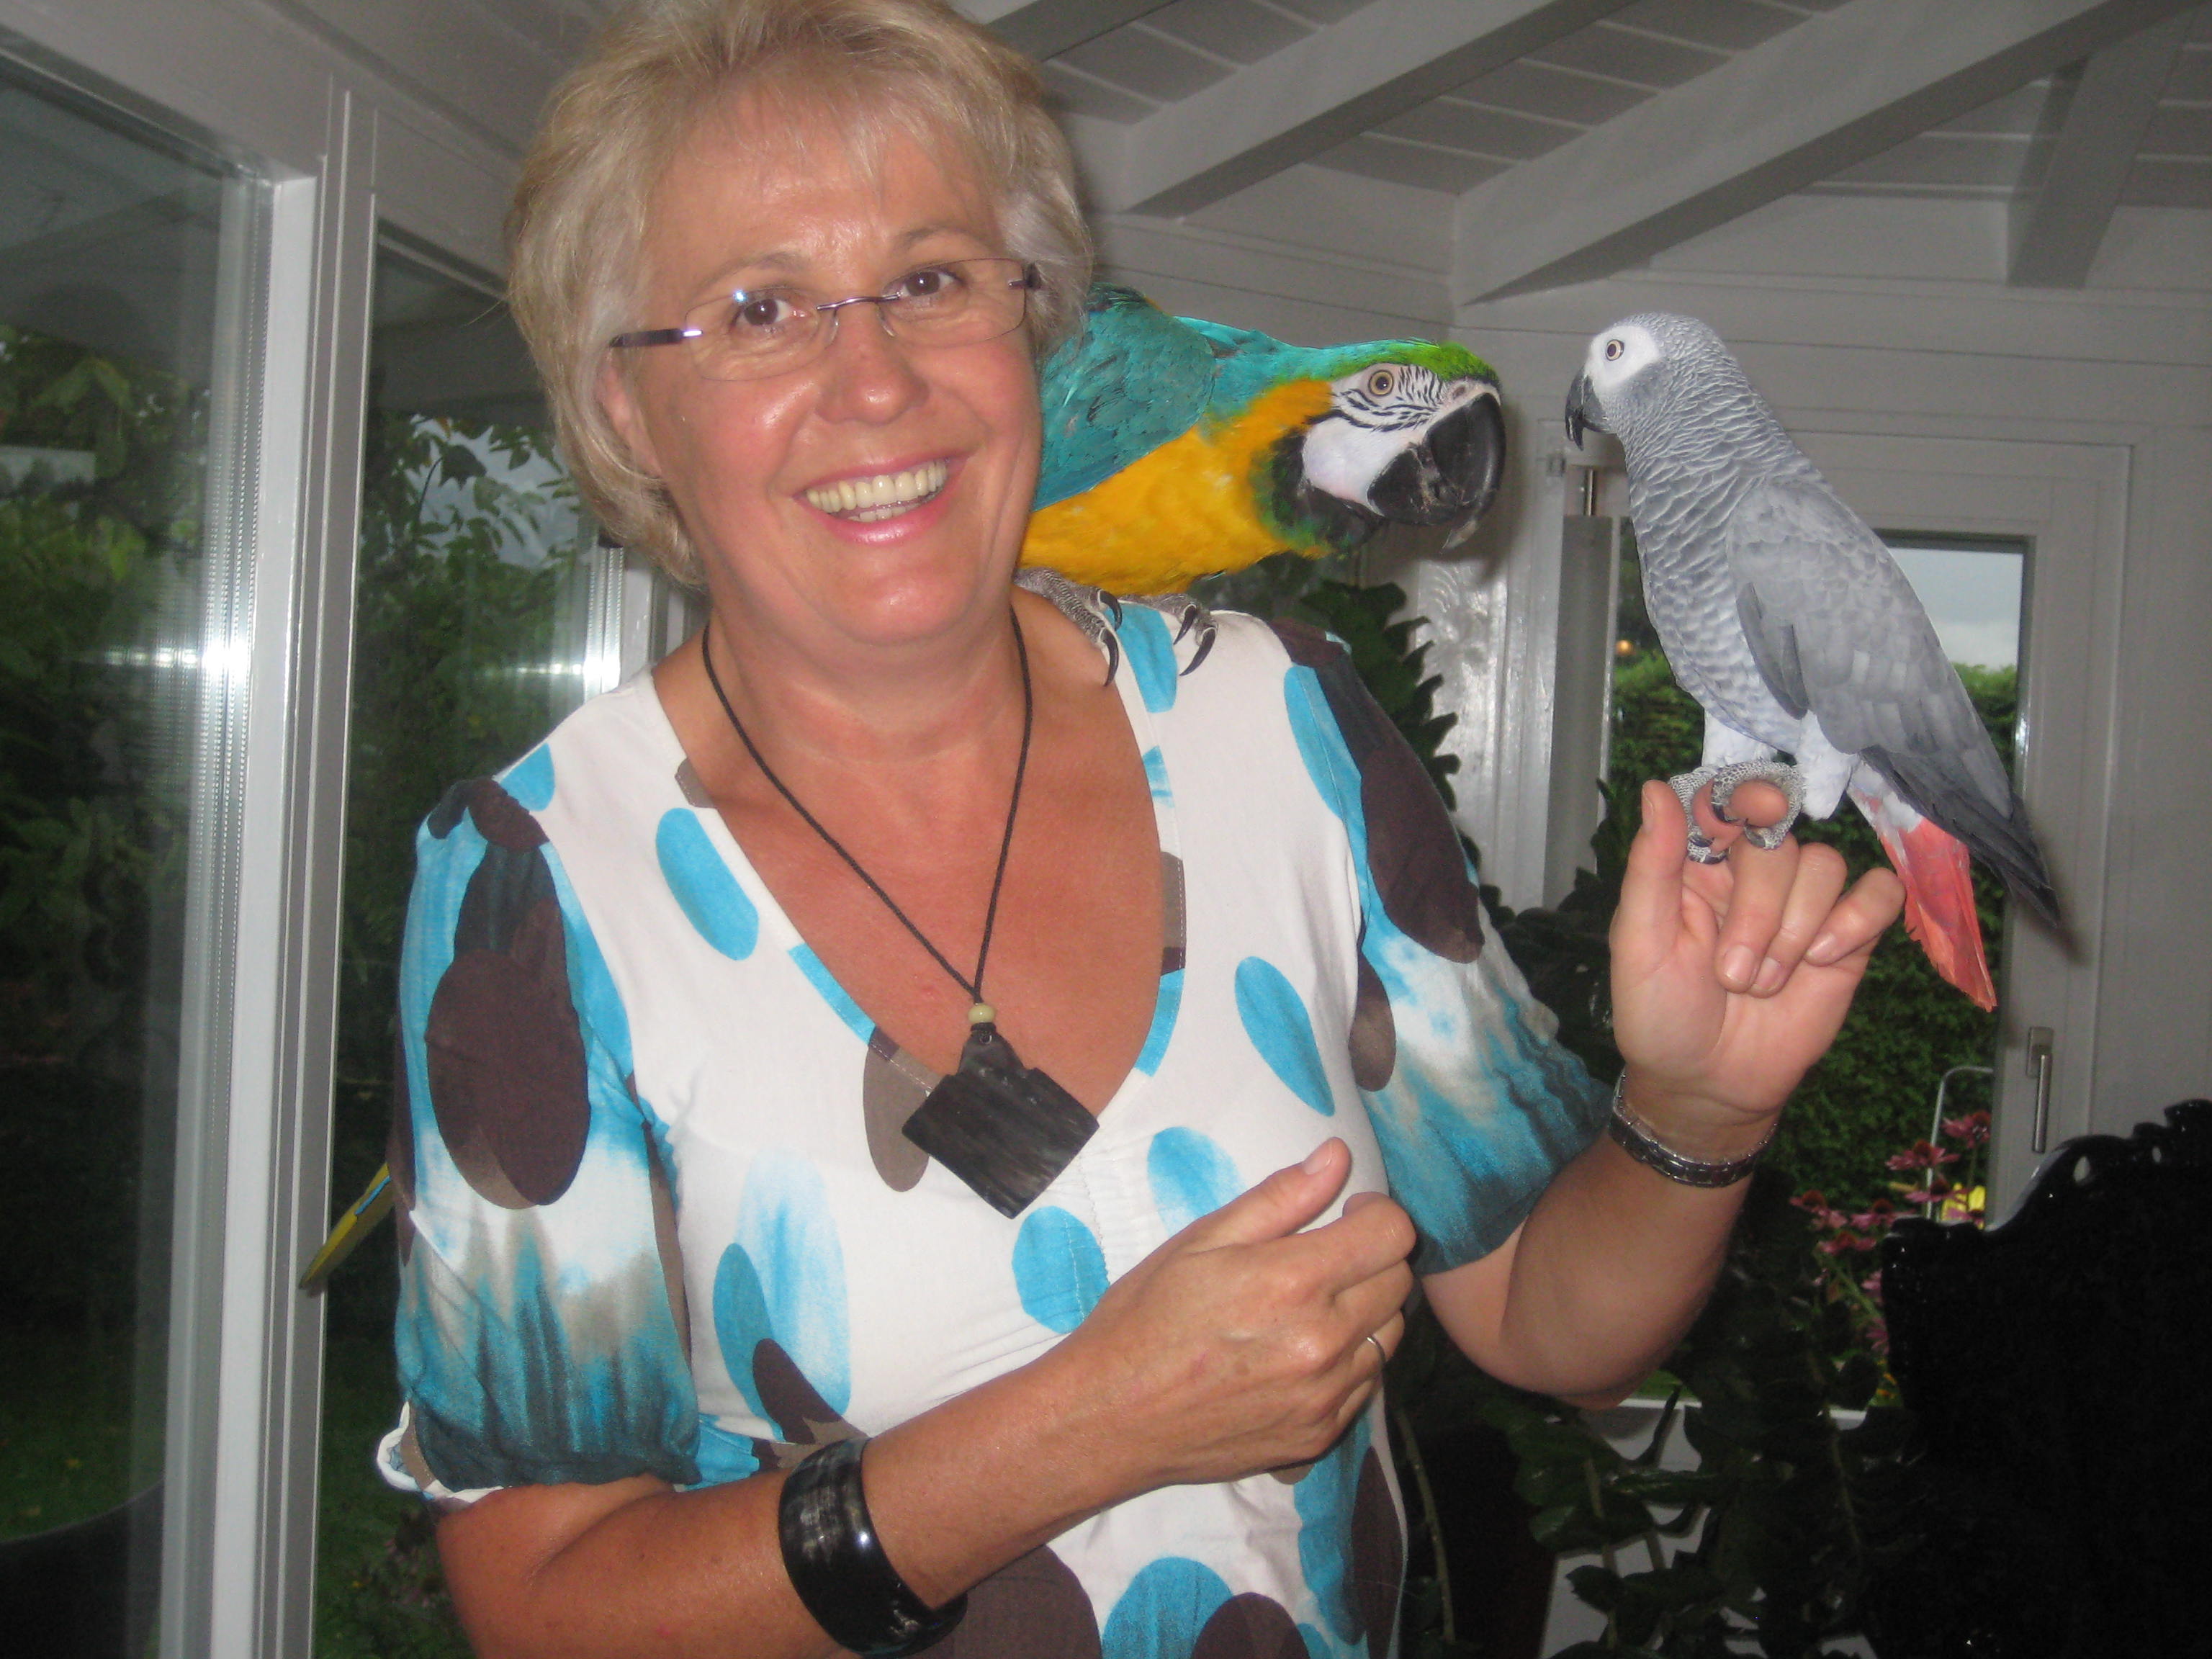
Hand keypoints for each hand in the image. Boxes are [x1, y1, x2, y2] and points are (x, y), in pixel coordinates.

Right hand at [1047, 1139, 1414, 1495]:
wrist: (1111, 1417)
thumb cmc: (1145, 1317)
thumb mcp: (1200, 1241)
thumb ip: (1279, 1198)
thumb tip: (1336, 1157)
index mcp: (1294, 1282)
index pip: (1391, 1233)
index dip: (1373, 1211)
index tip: (1346, 1213)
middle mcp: (1324, 1343)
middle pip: (1398, 1282)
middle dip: (1370, 1258)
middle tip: (1322, 1259)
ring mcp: (1326, 1397)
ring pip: (1390, 1336)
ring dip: (1365, 1313)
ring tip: (1312, 1309)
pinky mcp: (1320, 1436)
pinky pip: (1367, 1386)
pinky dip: (1348, 1364)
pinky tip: (1299, 1356)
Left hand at [1608, 779, 1902, 1149]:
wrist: (1710, 1085)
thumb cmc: (1661, 1015)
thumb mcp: (1640, 944)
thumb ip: (1650, 866)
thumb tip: (1656, 788)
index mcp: (1694, 864)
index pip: (1727, 803)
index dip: (1744, 800)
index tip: (1751, 816)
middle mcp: (1750, 874)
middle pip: (1780, 840)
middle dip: (1761, 910)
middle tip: (1734, 974)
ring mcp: (1802, 904)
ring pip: (1826, 865)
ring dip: (1796, 928)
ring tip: (1764, 984)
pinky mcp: (1846, 937)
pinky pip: (1878, 893)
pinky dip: (1857, 920)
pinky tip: (1823, 959)